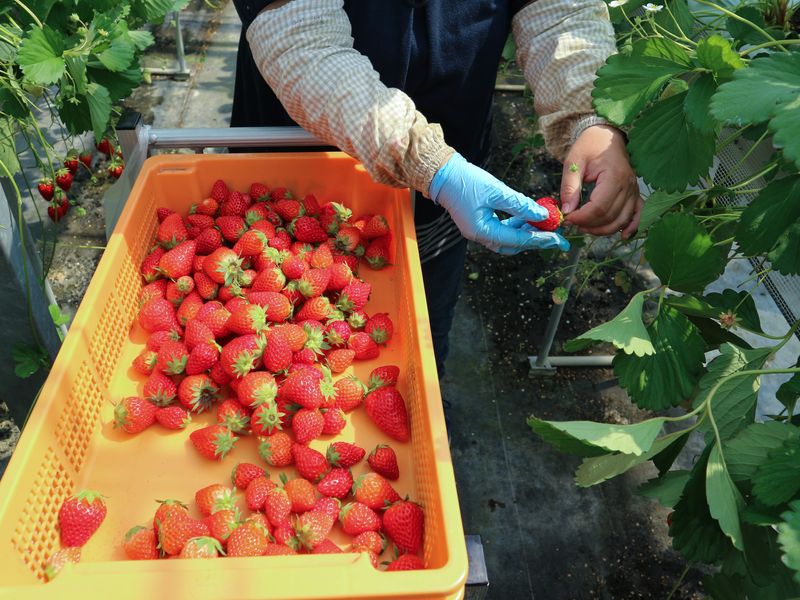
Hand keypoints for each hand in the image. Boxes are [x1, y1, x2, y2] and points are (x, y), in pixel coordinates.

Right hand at [429, 153, 569, 254]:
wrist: (443, 174)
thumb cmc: (466, 181)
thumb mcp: (497, 191)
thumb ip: (520, 205)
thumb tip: (542, 215)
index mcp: (483, 231)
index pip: (518, 240)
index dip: (540, 239)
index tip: (558, 238)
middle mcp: (480, 235)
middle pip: (513, 246)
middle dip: (535, 241)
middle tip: (555, 237)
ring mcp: (478, 231)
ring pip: (508, 239)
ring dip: (526, 233)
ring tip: (543, 225)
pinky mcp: (479, 223)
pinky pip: (501, 231)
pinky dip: (515, 227)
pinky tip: (526, 218)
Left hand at [560, 125, 641, 239]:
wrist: (607, 135)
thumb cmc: (589, 145)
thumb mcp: (574, 162)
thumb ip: (569, 187)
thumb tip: (567, 210)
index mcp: (614, 176)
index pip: (599, 207)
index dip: (581, 217)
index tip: (567, 217)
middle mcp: (628, 185)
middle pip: (610, 216)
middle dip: (589, 224)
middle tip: (572, 222)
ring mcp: (634, 190)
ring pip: (622, 220)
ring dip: (603, 229)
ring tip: (585, 227)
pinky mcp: (635, 193)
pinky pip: (637, 214)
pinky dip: (631, 227)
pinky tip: (622, 236)